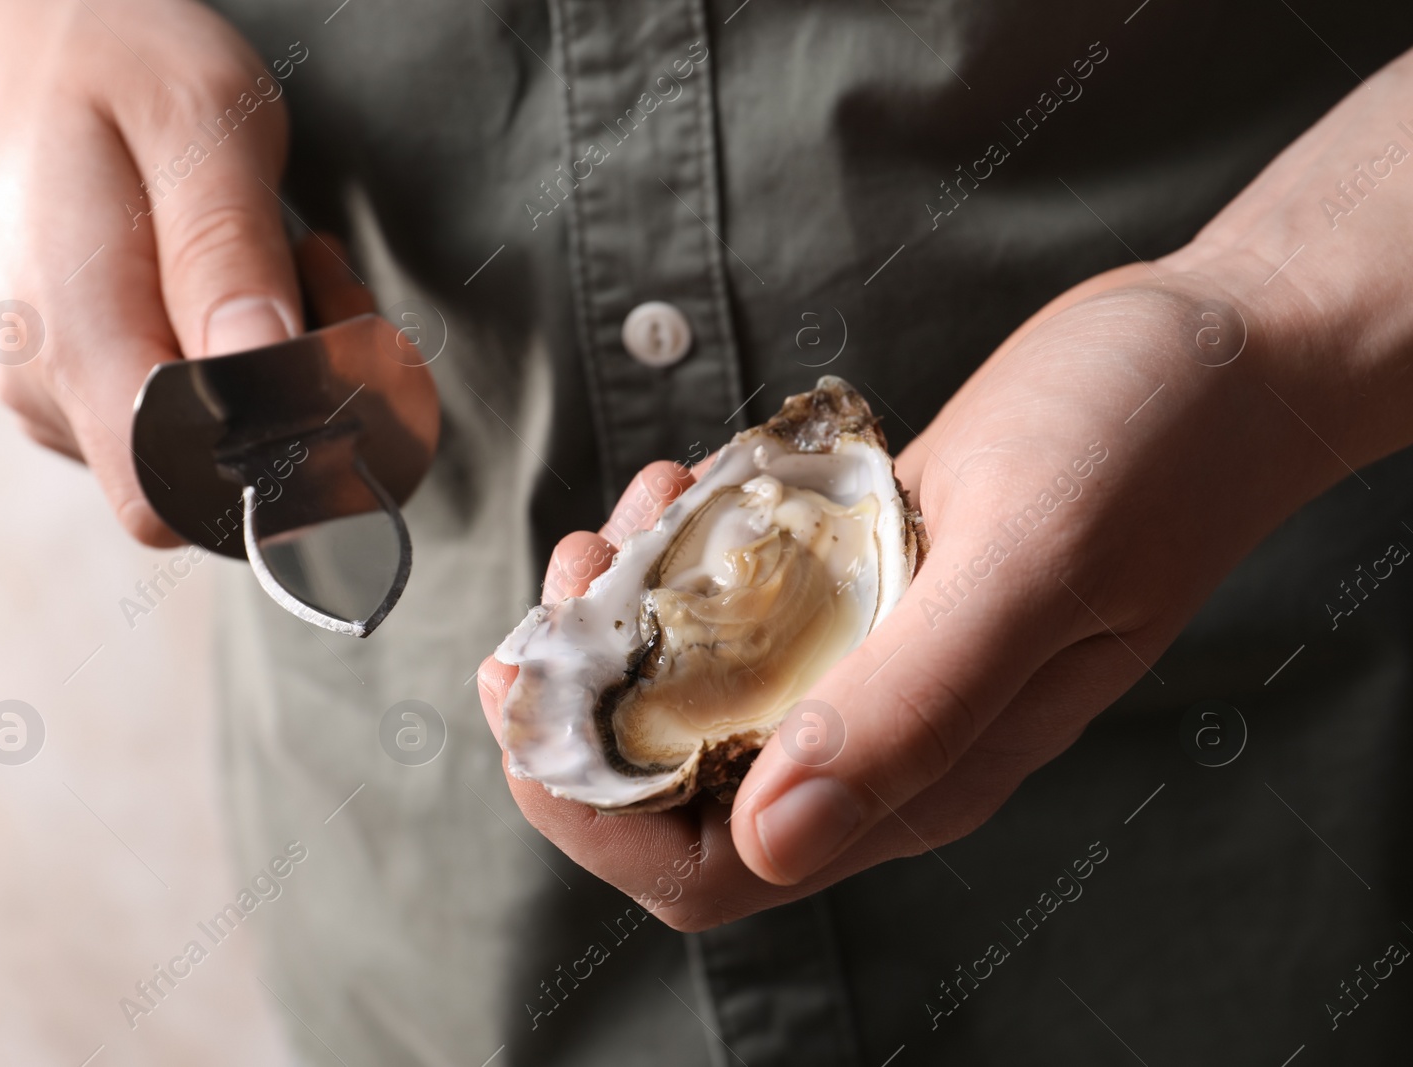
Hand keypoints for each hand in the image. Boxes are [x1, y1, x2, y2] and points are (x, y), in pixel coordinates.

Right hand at [0, 0, 370, 542]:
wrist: (18, 22)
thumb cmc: (113, 53)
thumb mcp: (202, 125)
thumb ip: (230, 261)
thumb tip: (265, 390)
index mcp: (69, 337)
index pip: (177, 496)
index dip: (279, 459)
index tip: (333, 345)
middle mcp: (48, 388)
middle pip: (210, 472)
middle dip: (300, 393)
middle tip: (321, 270)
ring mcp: (54, 390)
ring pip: (206, 444)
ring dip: (281, 366)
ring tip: (282, 252)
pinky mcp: (75, 379)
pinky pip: (183, 411)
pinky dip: (242, 357)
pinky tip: (244, 275)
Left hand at [478, 47, 1412, 930]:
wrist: (1219, 360)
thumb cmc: (1148, 446)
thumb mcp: (1028, 563)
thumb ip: (912, 705)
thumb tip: (767, 837)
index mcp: (918, 777)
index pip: (705, 867)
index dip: (589, 809)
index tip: (530, 688)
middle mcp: (881, 742)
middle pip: (670, 786)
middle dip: (586, 694)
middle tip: (583, 566)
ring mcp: (869, 666)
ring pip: (692, 690)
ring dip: (627, 610)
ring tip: (642, 505)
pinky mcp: (863, 594)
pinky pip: (735, 609)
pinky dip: (682, 552)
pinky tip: (694, 478)